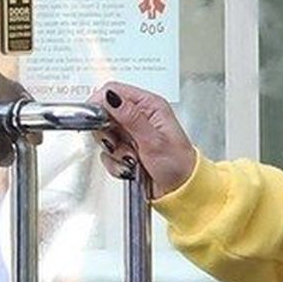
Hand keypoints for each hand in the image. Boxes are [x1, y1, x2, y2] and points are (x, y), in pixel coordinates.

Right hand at [90, 81, 196, 197]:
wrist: (182, 191)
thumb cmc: (179, 164)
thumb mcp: (153, 140)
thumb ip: (130, 117)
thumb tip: (112, 97)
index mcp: (149, 106)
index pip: (114, 91)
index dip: (101, 103)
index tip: (100, 120)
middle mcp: (139, 117)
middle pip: (104, 113)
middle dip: (107, 132)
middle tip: (119, 143)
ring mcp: (131, 134)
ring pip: (104, 135)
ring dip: (115, 151)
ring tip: (132, 158)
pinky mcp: (126, 150)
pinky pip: (108, 154)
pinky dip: (116, 163)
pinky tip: (131, 167)